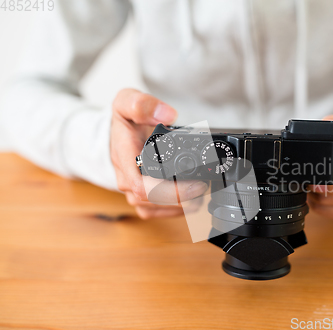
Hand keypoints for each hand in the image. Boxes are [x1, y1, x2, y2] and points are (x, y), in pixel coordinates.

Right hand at [110, 88, 207, 218]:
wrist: (117, 135)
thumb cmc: (124, 122)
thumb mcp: (127, 101)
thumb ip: (143, 105)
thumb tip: (167, 115)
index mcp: (124, 159)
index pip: (142, 186)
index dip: (170, 191)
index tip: (194, 184)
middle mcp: (127, 179)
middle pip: (153, 201)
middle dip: (182, 198)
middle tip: (204, 187)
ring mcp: (133, 192)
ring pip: (156, 209)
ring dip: (181, 206)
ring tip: (202, 194)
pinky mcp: (141, 198)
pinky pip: (156, 212)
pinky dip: (175, 210)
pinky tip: (191, 202)